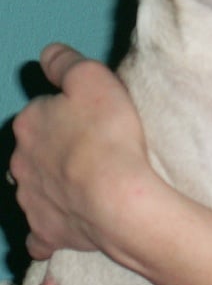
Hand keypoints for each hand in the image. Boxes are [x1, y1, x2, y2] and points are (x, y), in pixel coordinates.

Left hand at [10, 43, 152, 259]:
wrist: (118, 196)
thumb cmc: (107, 132)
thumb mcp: (91, 77)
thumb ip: (65, 61)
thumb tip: (48, 53)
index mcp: (28, 123)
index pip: (42, 109)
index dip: (67, 110)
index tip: (90, 115)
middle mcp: (20, 161)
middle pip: (36, 147)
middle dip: (54, 145)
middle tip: (89, 146)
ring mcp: (30, 200)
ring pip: (35, 185)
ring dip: (51, 181)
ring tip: (84, 180)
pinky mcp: (45, 231)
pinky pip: (40, 230)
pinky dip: (49, 223)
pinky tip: (66, 218)